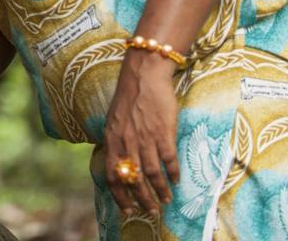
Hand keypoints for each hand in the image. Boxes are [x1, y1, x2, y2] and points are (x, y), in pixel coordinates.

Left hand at [102, 51, 180, 216]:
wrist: (143, 76)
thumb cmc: (129, 97)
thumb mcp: (113, 121)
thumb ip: (115, 142)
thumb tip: (119, 163)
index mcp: (112, 140)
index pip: (112, 176)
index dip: (119, 196)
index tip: (127, 210)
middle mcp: (126, 142)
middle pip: (133, 180)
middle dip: (142, 199)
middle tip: (151, 212)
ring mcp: (145, 138)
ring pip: (152, 174)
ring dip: (160, 191)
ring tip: (166, 201)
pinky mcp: (163, 133)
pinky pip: (169, 160)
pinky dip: (173, 173)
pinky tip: (176, 181)